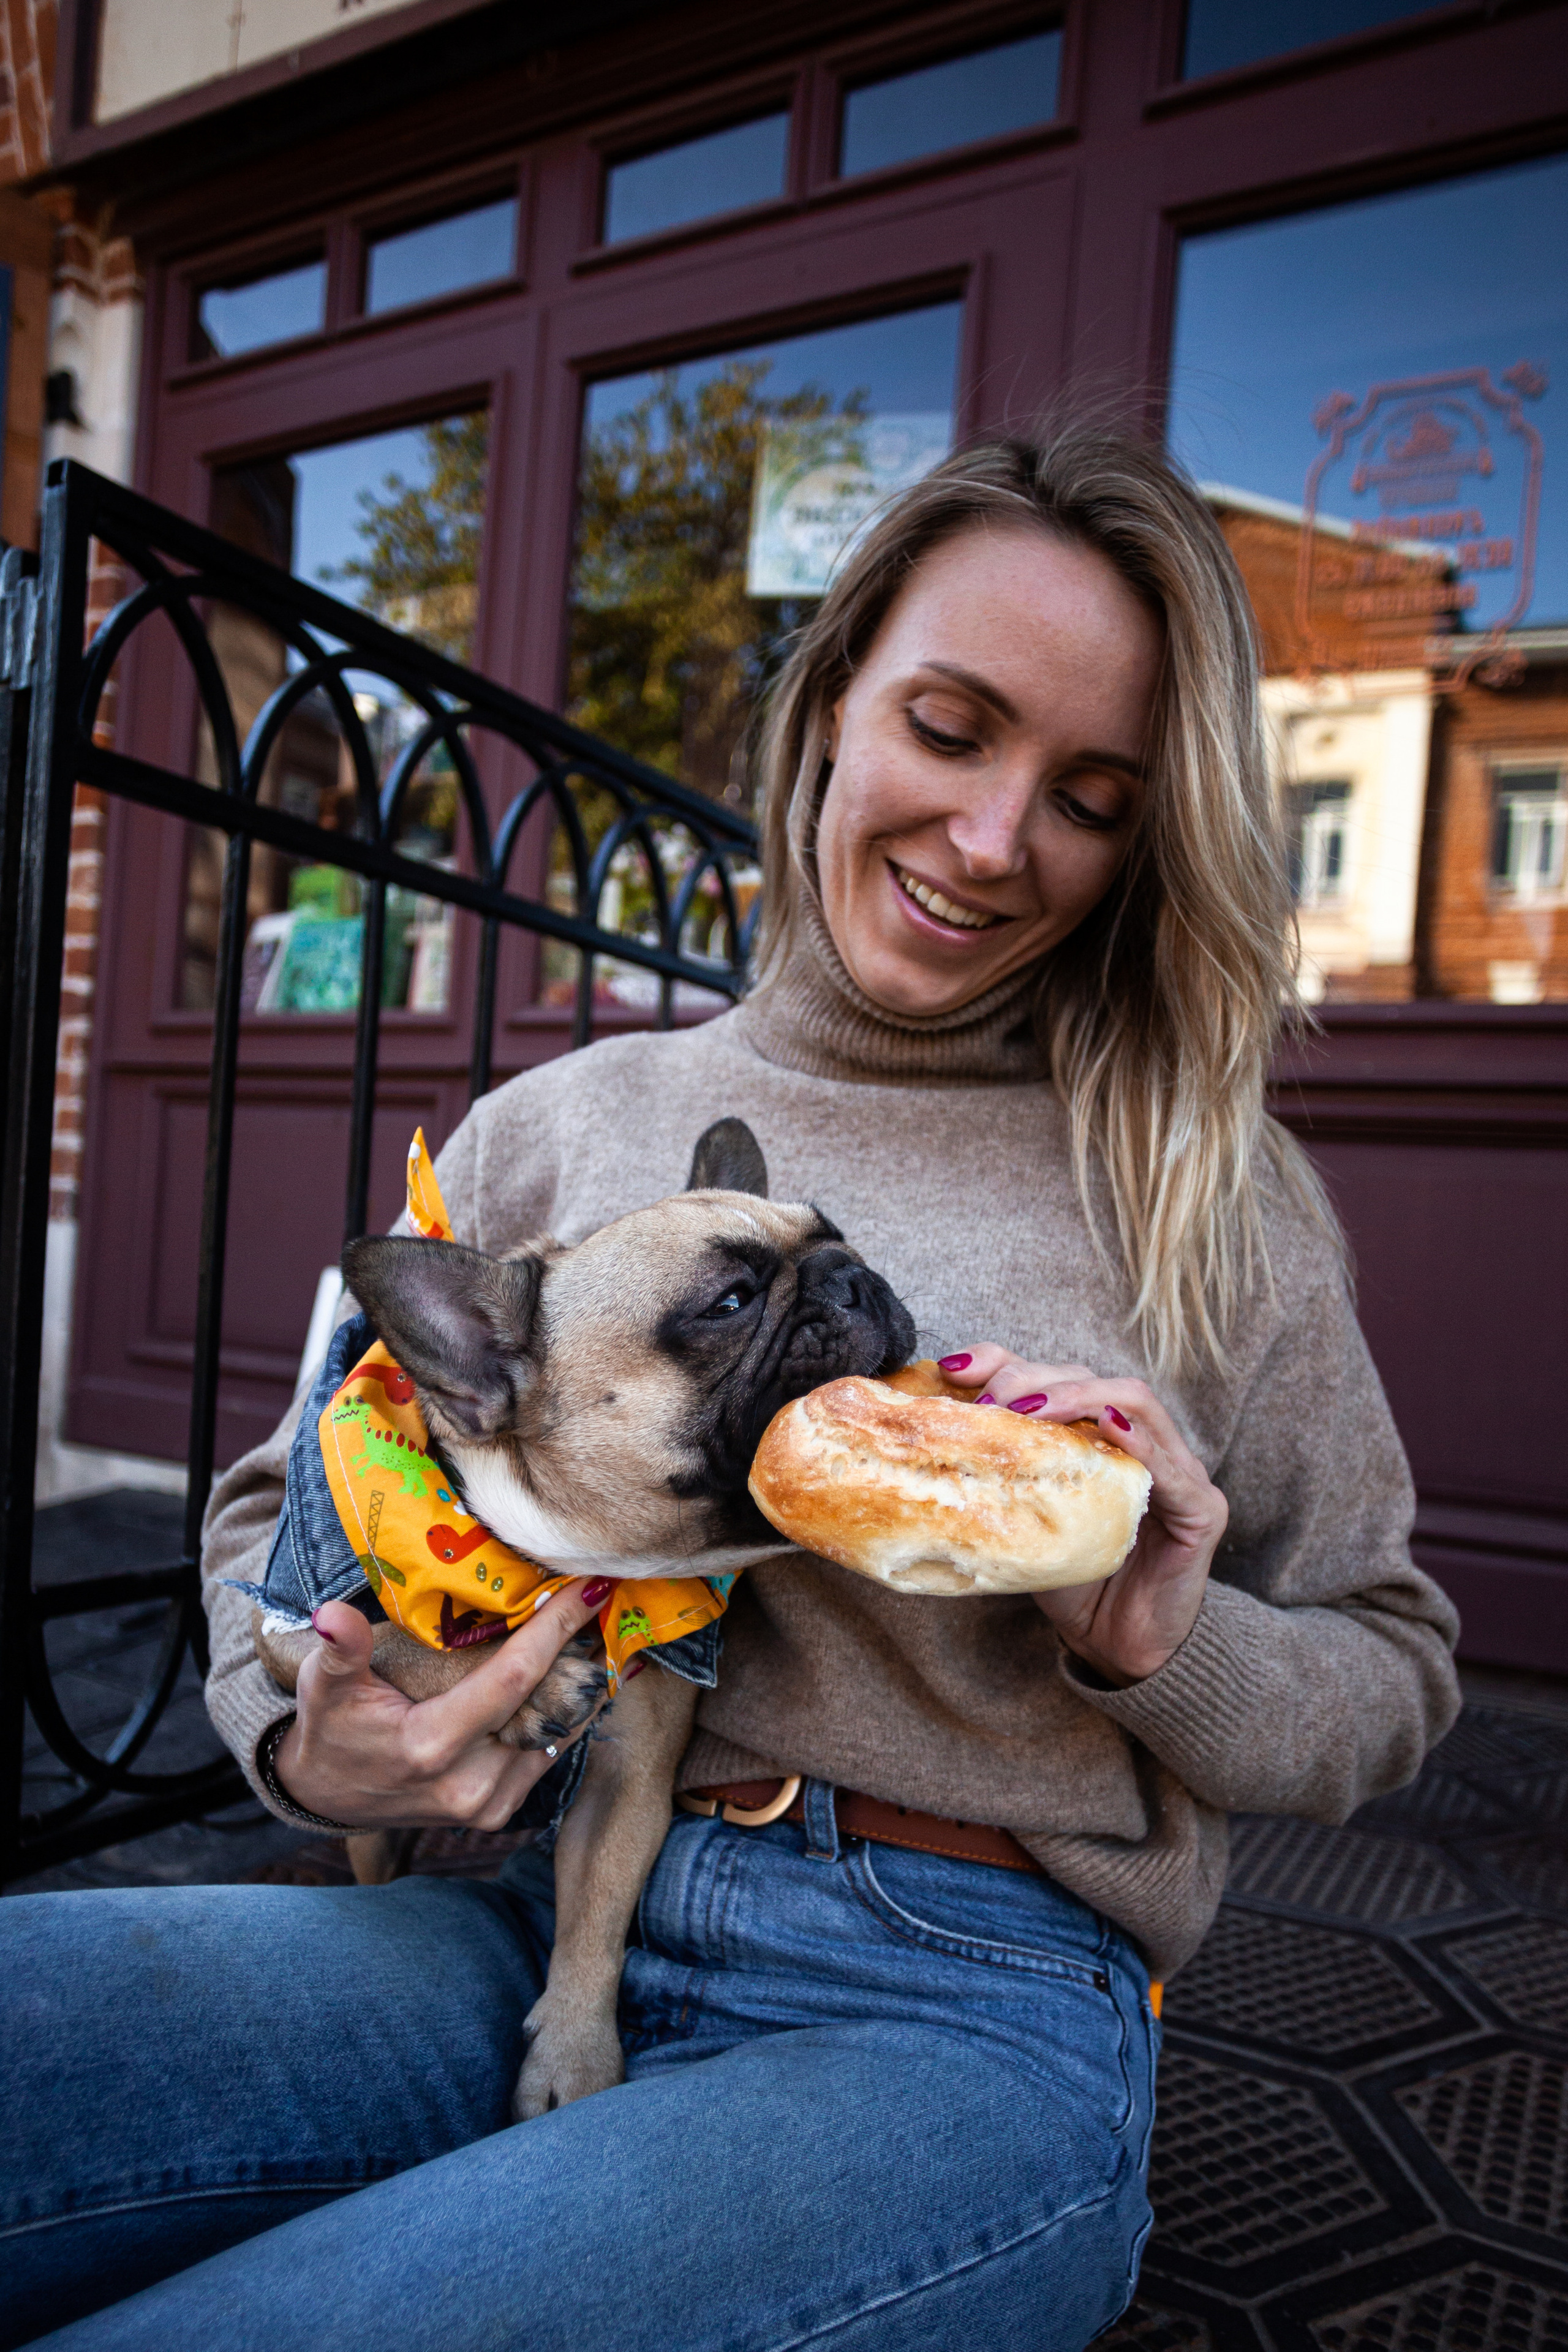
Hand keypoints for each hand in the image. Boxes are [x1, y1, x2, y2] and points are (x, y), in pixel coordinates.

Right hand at [272, 1582, 612, 1830]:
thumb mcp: (326, 1685)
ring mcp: (487, 1805)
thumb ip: (341, 1649)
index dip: (553, 1631)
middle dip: (580, 1651)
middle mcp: (468, 1784)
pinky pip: (546, 1757)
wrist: (328, 1795)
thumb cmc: (332, 1729)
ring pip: (556, 1735)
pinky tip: (583, 1680)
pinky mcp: (497, 1812)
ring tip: (604, 1631)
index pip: (511, 1679)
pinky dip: (566, 1718)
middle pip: (545, 1706)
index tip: (588, 1589)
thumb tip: (331, 1614)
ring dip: (581, 1686)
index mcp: (430, 1746)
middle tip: (607, 1598)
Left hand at [937, 1347, 1227, 1685]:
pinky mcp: (1202, 1508)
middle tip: (993, 1401)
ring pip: (1132, 1401)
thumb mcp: (1021, 1522)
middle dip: (1033, 1378)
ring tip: (1034, 1409)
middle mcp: (1136, 1439)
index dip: (1002, 1360)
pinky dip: (1142, 1439)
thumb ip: (996, 1481)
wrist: (1118, 1649)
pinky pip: (1174, 1465)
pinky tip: (1111, 1427)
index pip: (1048, 1375)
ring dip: (1078, 1396)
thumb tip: (921, 1448)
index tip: (953, 1367)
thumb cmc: (1071, 1583)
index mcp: (1088, 1434)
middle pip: (1086, 1377)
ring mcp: (1176, 1469)